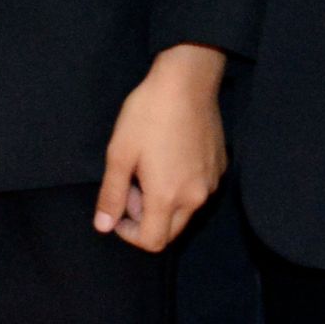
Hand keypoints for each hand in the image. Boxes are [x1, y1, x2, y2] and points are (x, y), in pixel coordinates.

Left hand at [93, 44, 225, 252]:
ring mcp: (211, 183)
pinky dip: (181, 186)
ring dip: (164, 202)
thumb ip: (112, 194)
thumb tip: (103, 226)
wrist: (186, 82)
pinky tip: (169, 155)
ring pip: (186, 211)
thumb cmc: (147, 115)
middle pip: (171, 231)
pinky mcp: (220, 167)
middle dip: (146, 218)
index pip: (152, 242)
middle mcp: (195, 198)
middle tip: (132, 184)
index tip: (118, 210)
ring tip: (149, 166)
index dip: (129, 234)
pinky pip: (198, 190)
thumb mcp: (120, 153)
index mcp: (168, 198)